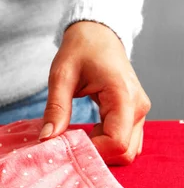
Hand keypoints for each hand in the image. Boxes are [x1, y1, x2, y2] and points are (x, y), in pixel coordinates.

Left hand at [39, 21, 150, 164]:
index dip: (91, 150)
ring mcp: (140, 112)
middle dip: (96, 154)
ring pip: (128, 150)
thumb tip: (46, 138)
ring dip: (102, 150)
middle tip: (67, 143)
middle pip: (125, 152)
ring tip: (76, 136)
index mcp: (123, 96)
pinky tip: (87, 133)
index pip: (116, 142)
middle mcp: (138, 107)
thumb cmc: (80, 50)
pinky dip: (107, 144)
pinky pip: (127, 140)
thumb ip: (56, 108)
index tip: (65, 144)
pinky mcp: (135, 114)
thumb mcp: (61, 76)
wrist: (98, 34)